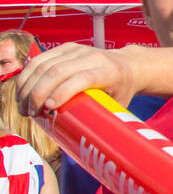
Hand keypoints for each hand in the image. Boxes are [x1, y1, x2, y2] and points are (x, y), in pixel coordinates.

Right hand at [16, 43, 137, 115]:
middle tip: (30, 113)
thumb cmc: (122, 89)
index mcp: (108, 71)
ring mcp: (77, 50)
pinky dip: (27, 75)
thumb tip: (89, 145)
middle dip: (38, 92)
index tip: (48, 108)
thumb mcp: (119, 104)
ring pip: (44, 64)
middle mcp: (92, 57)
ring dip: (28, 86)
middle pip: (58, 71)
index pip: (82, 78)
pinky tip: (22, 91)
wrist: (128, 64)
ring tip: (23, 106)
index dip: (62, 92)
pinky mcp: (65, 48)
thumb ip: (105, 120)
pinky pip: (39, 59)